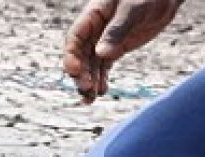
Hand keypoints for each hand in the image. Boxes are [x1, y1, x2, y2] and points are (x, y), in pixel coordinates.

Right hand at [63, 0, 182, 102]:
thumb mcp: (132, 10)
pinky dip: (101, 79)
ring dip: (89, 81)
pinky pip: (103, 66)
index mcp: (93, 16)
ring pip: (90, 64)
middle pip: (80, 55)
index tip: (75, 72)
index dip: (71, 56)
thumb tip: (102, 54)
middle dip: (80, 74)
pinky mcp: (115, 49)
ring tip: (90, 99)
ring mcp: (103, 41)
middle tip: (87, 90)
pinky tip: (102, 91)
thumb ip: (117, 30)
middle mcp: (94, 30)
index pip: (75, 38)